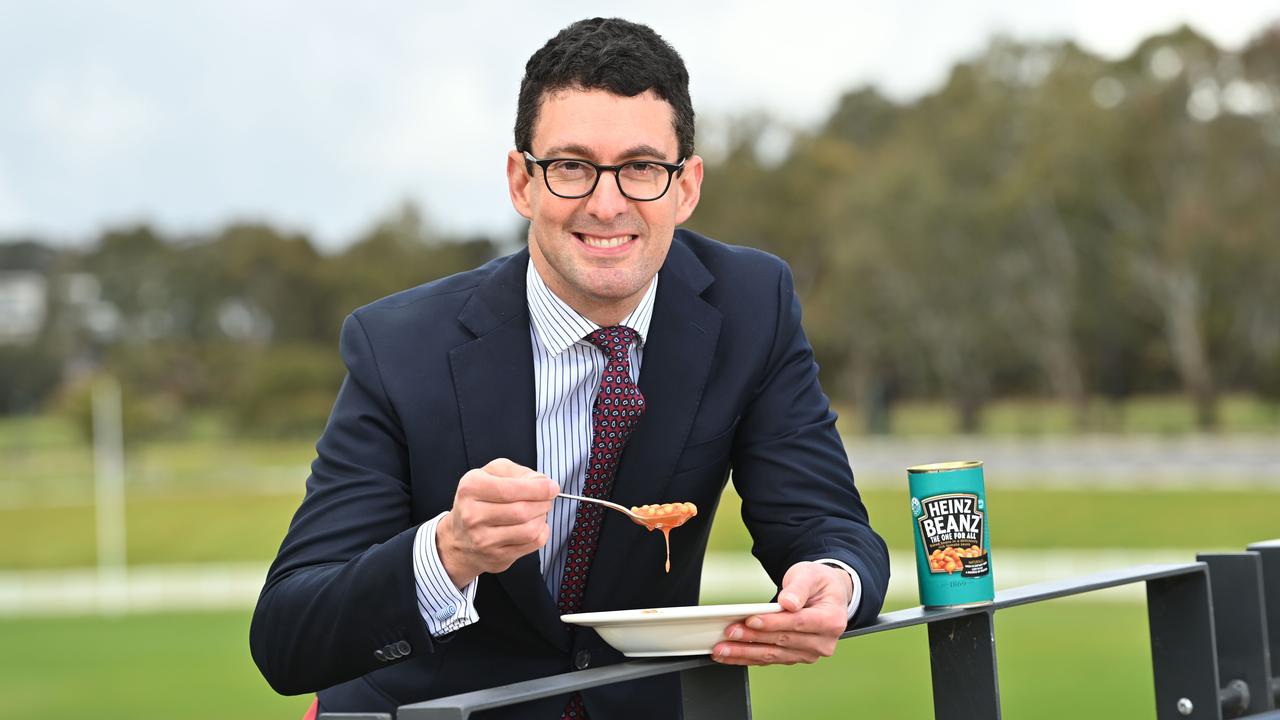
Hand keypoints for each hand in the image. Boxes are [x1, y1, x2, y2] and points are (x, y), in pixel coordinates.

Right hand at [436, 458, 558, 587]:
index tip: (552, 487)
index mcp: (471, 489)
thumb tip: (542, 482)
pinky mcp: (497, 557)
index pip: (510, 489)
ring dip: (542, 517)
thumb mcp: (490, 474)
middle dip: (543, 502)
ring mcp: (484, 540)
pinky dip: (541, 532)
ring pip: (530, 529)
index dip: (538, 488)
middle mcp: (473, 516)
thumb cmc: (479, 500)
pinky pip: (532, 544)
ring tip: (539, 511)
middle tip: (546, 498)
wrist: (459, 538)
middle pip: (523, 510)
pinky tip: (534, 525)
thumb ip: (517, 472)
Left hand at [712, 561, 852, 665]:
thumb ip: (798, 588)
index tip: (750, 620)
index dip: (772, 623)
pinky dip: (749, 658)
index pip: (798, 623)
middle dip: (752, 638)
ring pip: (773, 655)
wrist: (827, 595)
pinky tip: (731, 655)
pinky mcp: (796, 657)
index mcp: (831, 620)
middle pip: (782, 641)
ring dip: (746, 653)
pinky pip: (770, 660)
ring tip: (723, 649)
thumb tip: (788, 603)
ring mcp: (809, 653)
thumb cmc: (818, 583)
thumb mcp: (810, 575)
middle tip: (729, 633)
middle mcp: (823, 642)